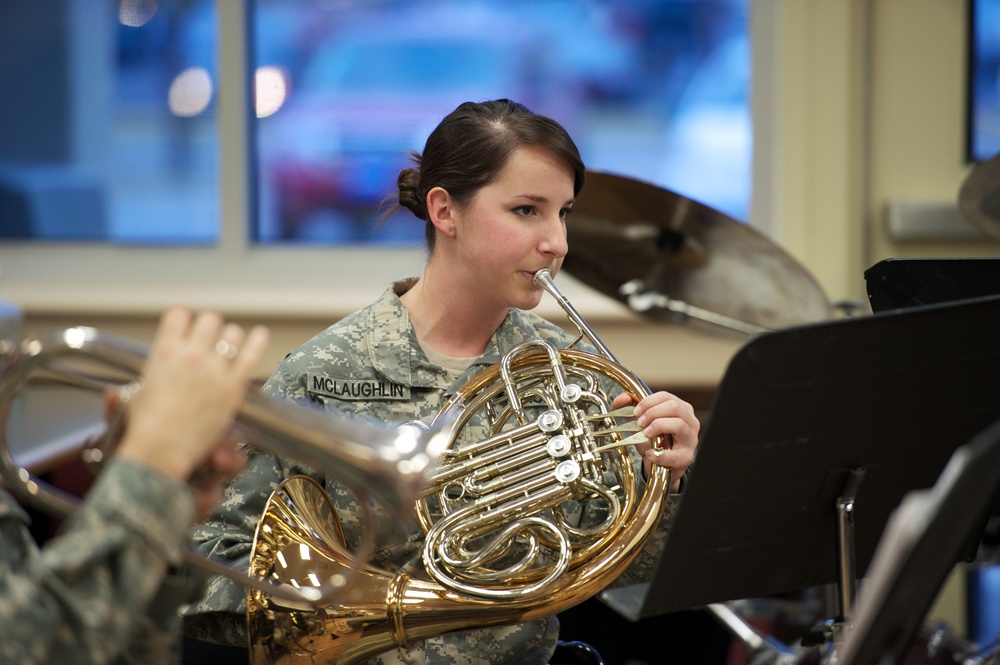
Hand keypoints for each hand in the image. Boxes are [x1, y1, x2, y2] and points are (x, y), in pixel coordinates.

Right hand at [115, 307, 268, 518]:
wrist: (162, 449)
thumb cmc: (145, 430)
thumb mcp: (131, 403)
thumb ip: (127, 393)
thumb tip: (112, 395)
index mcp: (163, 353)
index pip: (178, 315)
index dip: (183, 319)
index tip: (186, 325)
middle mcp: (190, 355)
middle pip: (209, 320)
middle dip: (209, 328)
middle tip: (209, 339)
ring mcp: (214, 369)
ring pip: (232, 334)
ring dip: (230, 338)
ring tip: (229, 346)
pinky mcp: (233, 386)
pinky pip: (252, 354)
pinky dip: (258, 342)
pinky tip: (261, 335)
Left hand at [613, 390, 699, 492]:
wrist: (659, 462)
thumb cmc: (655, 440)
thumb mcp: (643, 421)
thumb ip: (632, 407)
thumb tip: (620, 399)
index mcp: (681, 408)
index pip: (666, 396)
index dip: (648, 402)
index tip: (635, 411)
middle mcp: (690, 421)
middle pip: (674, 406)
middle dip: (652, 413)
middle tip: (640, 423)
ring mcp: (691, 438)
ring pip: (678, 424)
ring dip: (658, 427)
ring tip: (645, 434)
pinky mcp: (687, 457)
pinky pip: (676, 455)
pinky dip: (660, 455)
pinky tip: (649, 453)